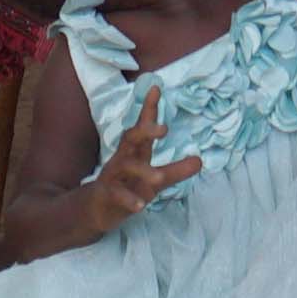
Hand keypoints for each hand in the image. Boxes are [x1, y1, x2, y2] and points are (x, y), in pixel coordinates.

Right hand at [80, 93, 202, 234]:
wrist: (96, 210)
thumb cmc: (127, 188)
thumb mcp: (155, 181)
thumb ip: (176, 170)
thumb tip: (200, 160)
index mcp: (134, 152)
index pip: (142, 127)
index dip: (149, 109)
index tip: (156, 88)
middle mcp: (122, 159)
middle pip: (130, 138)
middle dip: (145, 130)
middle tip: (163, 129)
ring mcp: (112, 176)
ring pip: (124, 166)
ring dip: (141, 170)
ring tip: (158, 176)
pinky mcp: (105, 194)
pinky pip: (115, 193)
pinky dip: (128, 199)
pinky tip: (140, 205)